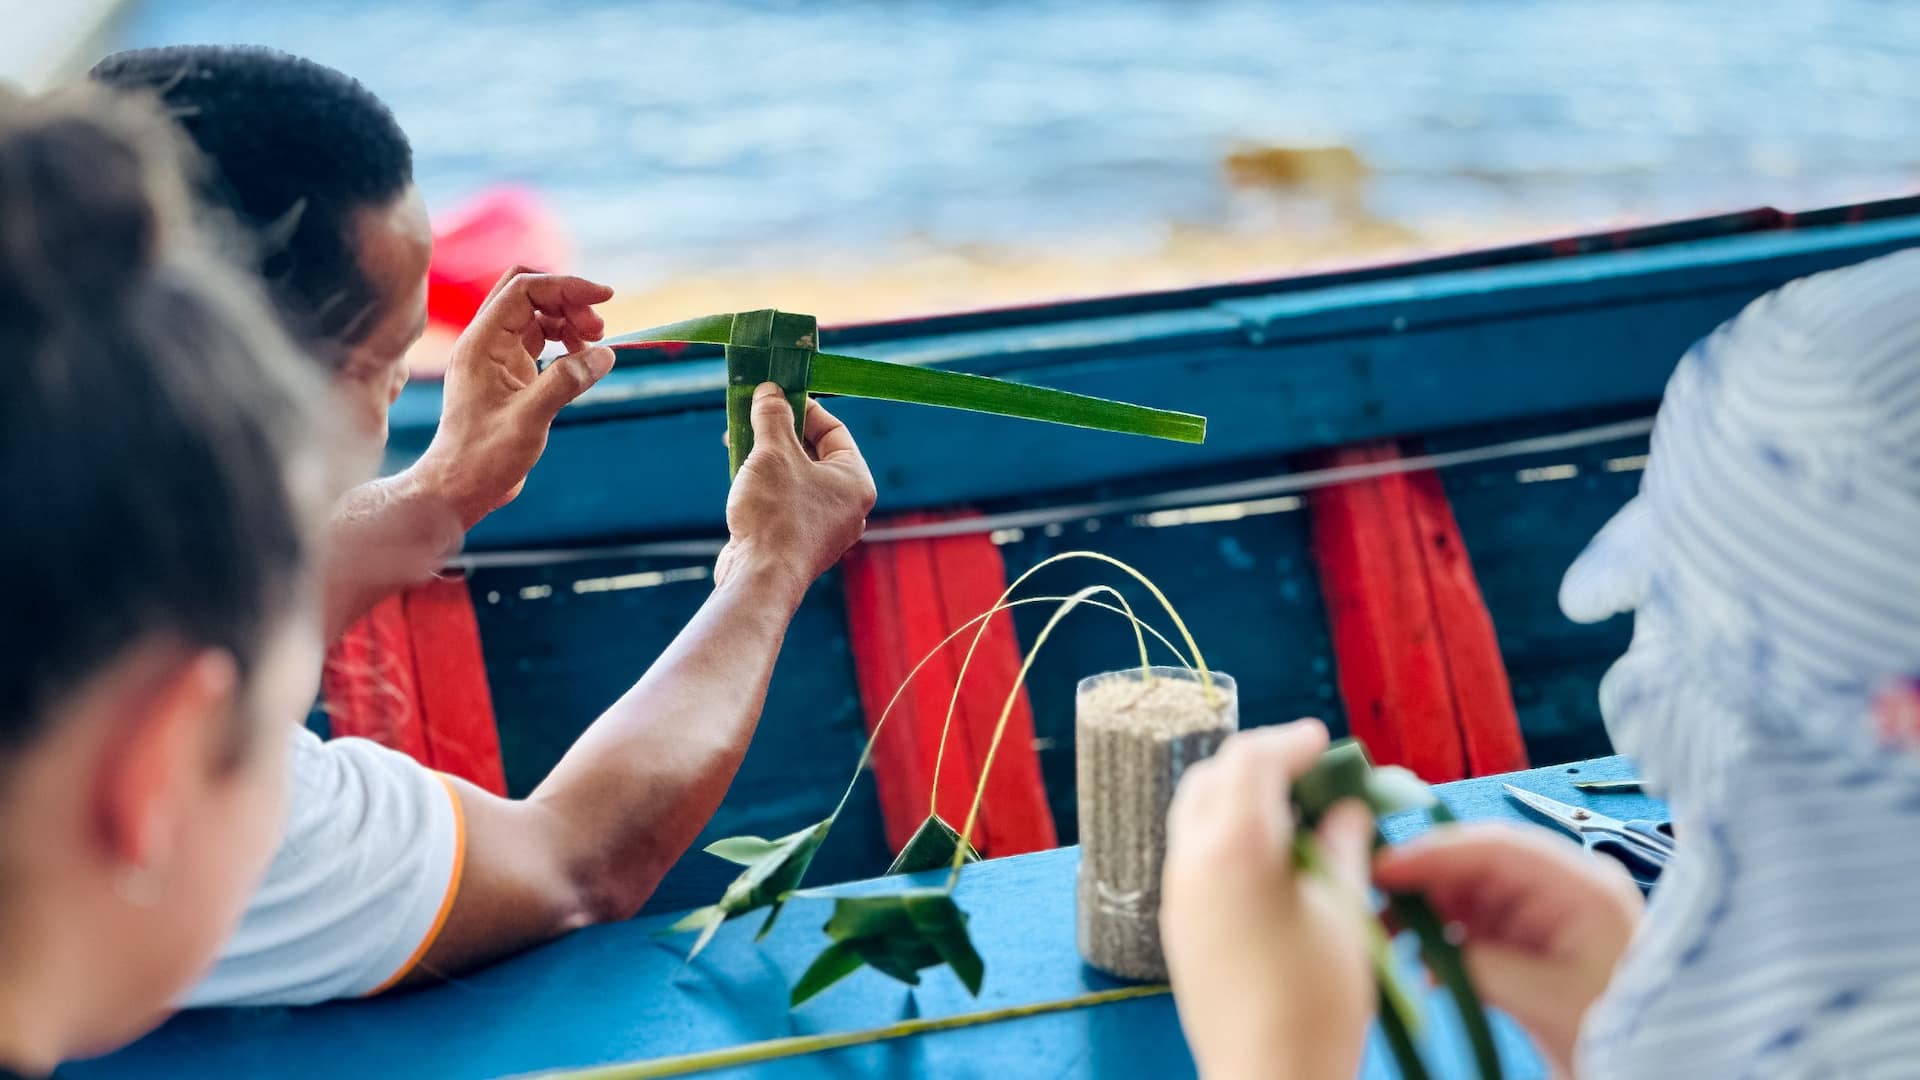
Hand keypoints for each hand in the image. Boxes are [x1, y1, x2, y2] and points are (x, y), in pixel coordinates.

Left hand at [411, 266, 615, 527]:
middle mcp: (485, 342)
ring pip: (536, 316)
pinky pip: (539, 342)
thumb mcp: (529, 419)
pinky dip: (563, 342)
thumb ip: (566, 382)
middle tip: (599, 330)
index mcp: (481, 343)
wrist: (460, 487)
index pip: (524, 290)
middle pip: (529, 294)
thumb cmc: (484, 456)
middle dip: (568, 301)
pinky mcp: (508, 375)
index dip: (566, 286)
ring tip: (594, 346)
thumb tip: (605, 354)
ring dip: (568, 321)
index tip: (605, 298)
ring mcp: (496, 357)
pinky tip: (580, 362)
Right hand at [715, 386, 875, 600]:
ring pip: (796, 479)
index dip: (805, 408)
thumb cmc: (776, 514)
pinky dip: (766, 485)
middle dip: (780, 433)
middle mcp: (846, 506)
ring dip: (768, 457)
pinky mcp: (797, 543)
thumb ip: (772, 417)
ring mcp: (823, 528)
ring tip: (738, 442)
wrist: (761, 579)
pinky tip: (740, 477)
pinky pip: (785, 502)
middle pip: (814, 454)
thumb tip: (769, 390)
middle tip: (751, 416)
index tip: (776, 395)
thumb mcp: (772, 453)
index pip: (835, 431)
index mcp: (856, 482)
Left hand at [1160, 719, 1377, 1079]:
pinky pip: (1191, 850)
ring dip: (1236, 793)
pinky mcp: (1174, 921)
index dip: (1290, 742)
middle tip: (1305, 766)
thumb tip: (1346, 806)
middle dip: (1258, 761)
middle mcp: (1193, 858)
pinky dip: (1224, 830)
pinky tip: (1265, 852)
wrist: (1267, 1078)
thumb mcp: (1347, 911)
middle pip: (1212, 776)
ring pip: (1194, 811)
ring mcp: (1176, 890)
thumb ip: (1344, 844)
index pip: (1251, 760)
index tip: (1322, 740)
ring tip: (1289, 807)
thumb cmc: (1318, 1001)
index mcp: (1237, 845)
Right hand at [1373, 822, 1643, 1074]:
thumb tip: (1426, 946)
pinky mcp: (1529, 935)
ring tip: (1386, 930)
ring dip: (1426, 907)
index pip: (1500, 848)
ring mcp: (1545, 909)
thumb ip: (1483, 963)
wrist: (1645, 1066)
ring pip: (1469, 889)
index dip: (1436, 852)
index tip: (1386, 867)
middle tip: (1370, 894)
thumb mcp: (1546, 1000)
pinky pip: (1474, 920)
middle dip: (1424, 877)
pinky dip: (1441, 934)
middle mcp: (1564, 886)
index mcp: (1585, 887)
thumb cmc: (1613, 1031)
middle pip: (1479, 862)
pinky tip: (1418, 958)